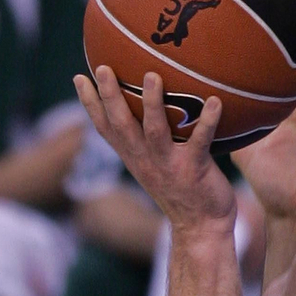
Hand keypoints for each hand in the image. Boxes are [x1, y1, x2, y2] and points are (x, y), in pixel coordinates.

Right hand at [74, 67, 233, 233]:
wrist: (200, 227)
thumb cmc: (182, 189)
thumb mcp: (157, 164)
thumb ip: (150, 138)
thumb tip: (153, 102)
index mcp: (134, 157)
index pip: (105, 129)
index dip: (90, 105)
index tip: (79, 78)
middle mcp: (146, 160)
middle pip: (122, 125)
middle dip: (110, 97)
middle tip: (102, 67)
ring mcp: (169, 165)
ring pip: (155, 132)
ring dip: (152, 104)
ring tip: (152, 75)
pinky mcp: (194, 170)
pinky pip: (200, 142)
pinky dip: (207, 122)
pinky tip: (215, 101)